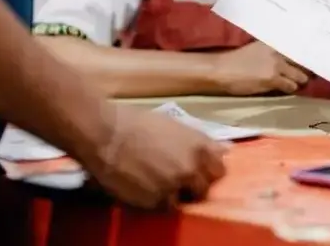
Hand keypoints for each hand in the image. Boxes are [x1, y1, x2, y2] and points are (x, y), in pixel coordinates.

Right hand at [81, 102, 226, 209]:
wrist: (105, 134)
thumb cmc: (137, 122)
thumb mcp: (174, 125)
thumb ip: (198, 140)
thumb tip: (223, 150)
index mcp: (200, 146)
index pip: (220, 168)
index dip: (209, 170)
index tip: (200, 170)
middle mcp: (192, 168)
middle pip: (204, 187)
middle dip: (194, 184)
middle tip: (178, 179)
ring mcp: (175, 186)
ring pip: (185, 199)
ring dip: (176, 194)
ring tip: (159, 183)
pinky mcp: (156, 201)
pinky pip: (166, 207)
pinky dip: (159, 201)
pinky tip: (147, 189)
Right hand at [211, 42, 309, 95]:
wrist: (221, 70)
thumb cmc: (235, 61)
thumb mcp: (256, 49)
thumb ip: (272, 51)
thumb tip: (287, 58)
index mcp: (273, 42)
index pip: (298, 47)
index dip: (307, 56)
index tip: (314, 59)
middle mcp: (277, 51)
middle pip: (304, 62)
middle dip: (308, 70)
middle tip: (310, 75)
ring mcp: (276, 65)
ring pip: (300, 77)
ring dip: (298, 82)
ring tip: (296, 83)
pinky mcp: (273, 79)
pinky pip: (290, 86)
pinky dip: (290, 88)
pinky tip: (287, 88)